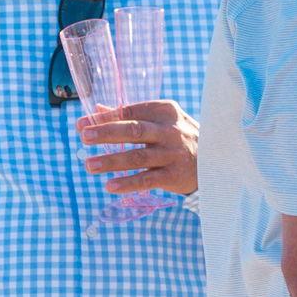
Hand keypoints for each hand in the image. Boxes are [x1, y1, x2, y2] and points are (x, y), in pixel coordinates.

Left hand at [78, 100, 195, 199]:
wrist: (215, 160)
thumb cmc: (179, 137)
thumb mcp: (160, 120)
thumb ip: (129, 115)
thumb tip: (96, 110)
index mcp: (163, 111)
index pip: (130, 111)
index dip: (104, 118)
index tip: (81, 124)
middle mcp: (169, 131)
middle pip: (134, 130)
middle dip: (107, 133)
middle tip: (84, 137)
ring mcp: (172, 153)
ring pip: (138, 157)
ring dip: (112, 161)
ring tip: (89, 166)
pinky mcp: (174, 175)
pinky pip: (148, 179)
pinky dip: (128, 183)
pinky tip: (110, 186)